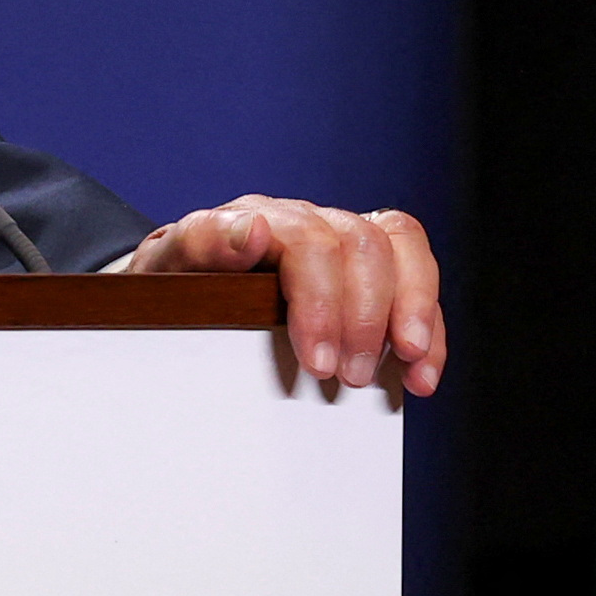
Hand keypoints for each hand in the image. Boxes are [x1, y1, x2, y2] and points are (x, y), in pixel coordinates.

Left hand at [112, 196, 443, 396]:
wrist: (174, 290)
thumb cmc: (173, 283)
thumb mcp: (166, 268)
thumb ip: (200, 244)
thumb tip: (251, 228)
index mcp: (256, 217)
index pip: (306, 240)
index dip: (321, 301)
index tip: (317, 362)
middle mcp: (304, 219)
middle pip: (360, 244)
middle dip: (364, 317)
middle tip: (347, 378)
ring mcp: (339, 237)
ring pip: (398, 248)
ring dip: (410, 312)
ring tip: (403, 367)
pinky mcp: (369, 266)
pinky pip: (416, 276)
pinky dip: (429, 325)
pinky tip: (420, 373)